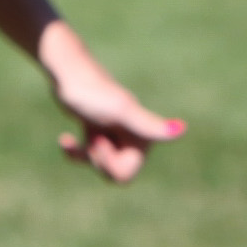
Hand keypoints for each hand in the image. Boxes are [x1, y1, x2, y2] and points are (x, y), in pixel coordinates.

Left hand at [39, 23, 184, 183]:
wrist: (66, 72)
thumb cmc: (94, 91)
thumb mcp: (122, 112)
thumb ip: (149, 125)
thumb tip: (181, 129)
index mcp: (144, 134)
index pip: (126, 174)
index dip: (108, 161)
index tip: (100, 139)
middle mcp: (134, 136)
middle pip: (113, 173)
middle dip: (98, 159)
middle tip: (94, 135)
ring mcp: (115, 134)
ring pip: (102, 165)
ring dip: (86, 153)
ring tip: (84, 131)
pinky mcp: (97, 131)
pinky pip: (89, 156)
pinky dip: (75, 151)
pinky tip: (65, 139)